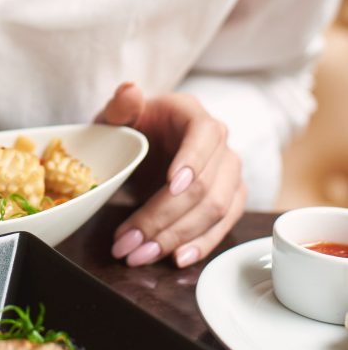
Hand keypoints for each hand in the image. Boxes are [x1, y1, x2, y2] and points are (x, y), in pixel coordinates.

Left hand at [97, 83, 245, 267]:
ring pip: (216, 210)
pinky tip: (176, 259)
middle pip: (205, 183)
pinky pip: (224, 226)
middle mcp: (220, 143)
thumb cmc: (133, 127)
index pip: (204, 135)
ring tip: (140, 254)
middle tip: (130, 240)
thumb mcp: (118, 115)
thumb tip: (129, 90)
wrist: (147, 144)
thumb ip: (121, 105)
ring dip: (178, 237)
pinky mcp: (231, 200)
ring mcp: (230, 174)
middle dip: (165, 216)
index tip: (170, 186)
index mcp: (194, 115)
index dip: (191, 161)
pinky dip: (201, 245)